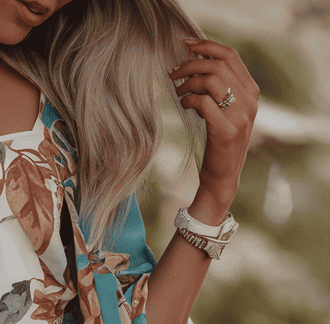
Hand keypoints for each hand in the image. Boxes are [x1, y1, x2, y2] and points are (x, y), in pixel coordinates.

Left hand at [170, 37, 259, 214]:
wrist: (223, 177)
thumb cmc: (219, 143)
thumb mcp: (224, 112)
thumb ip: (219, 89)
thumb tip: (196, 62)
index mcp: (251, 92)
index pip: (231, 56)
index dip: (207, 46)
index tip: (186, 45)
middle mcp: (250, 101)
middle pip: (219, 64)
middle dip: (192, 63)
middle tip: (174, 72)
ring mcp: (241, 116)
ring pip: (211, 80)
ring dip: (188, 81)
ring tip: (178, 90)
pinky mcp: (227, 130)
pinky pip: (204, 102)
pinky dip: (189, 99)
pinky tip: (184, 104)